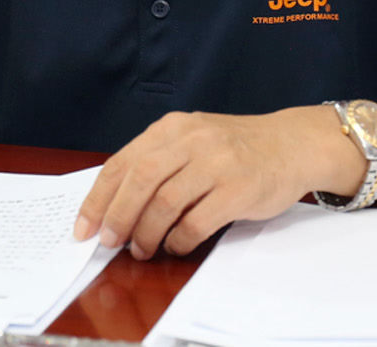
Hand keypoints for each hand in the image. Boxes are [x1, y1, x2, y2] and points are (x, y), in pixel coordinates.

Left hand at [73, 107, 354, 258]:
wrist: (292, 144)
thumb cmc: (236, 148)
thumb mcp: (193, 139)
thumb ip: (158, 161)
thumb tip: (113, 205)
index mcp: (173, 127)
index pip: (122, 162)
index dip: (98, 198)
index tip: (84, 226)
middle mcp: (192, 140)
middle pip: (139, 180)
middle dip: (117, 217)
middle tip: (109, 243)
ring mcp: (216, 163)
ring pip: (165, 202)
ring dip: (147, 233)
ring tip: (142, 249)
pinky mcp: (238, 189)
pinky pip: (197, 221)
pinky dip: (179, 240)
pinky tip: (176, 246)